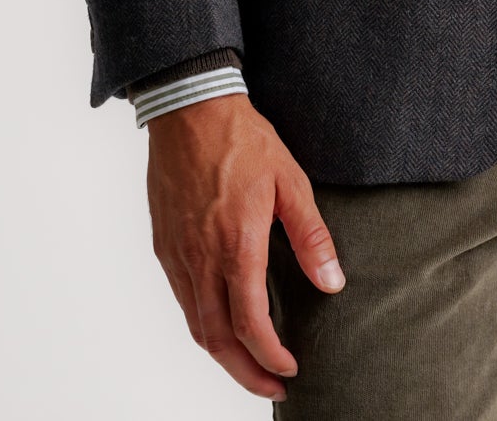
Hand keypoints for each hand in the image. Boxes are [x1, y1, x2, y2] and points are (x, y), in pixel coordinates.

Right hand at [144, 92, 345, 397]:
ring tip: (249, 365)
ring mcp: (177, 253)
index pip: (249, 323)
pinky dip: (202, 324)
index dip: (270, 355)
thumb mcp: (290, 182)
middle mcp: (200, 257)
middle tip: (272, 386)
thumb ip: (311, 236)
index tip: (290, 368)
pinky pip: (182, 299)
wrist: (190, 109)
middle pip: (216, 339)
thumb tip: (332, 282)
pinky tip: (221, 323)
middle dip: (245, 372)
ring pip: (195, 324)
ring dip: (222, 355)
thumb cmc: (243, 140)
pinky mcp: (164, 244)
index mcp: (236, 245)